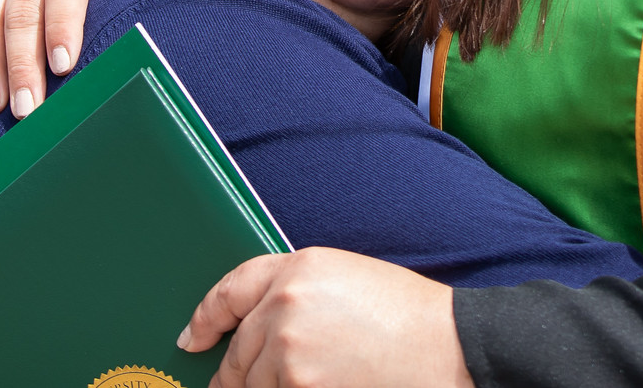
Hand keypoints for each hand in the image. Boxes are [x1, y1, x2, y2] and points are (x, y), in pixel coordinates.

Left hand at [179, 249, 470, 387]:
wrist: (449, 348)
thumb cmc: (406, 317)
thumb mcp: (346, 280)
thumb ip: (296, 295)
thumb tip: (256, 327)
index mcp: (298, 267)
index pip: (230, 290)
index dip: (206, 317)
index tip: (194, 337)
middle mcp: (285, 304)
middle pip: (238, 349)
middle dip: (233, 374)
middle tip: (233, 386)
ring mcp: (289, 350)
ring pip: (252, 384)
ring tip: (300, 382)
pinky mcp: (299, 386)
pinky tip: (313, 387)